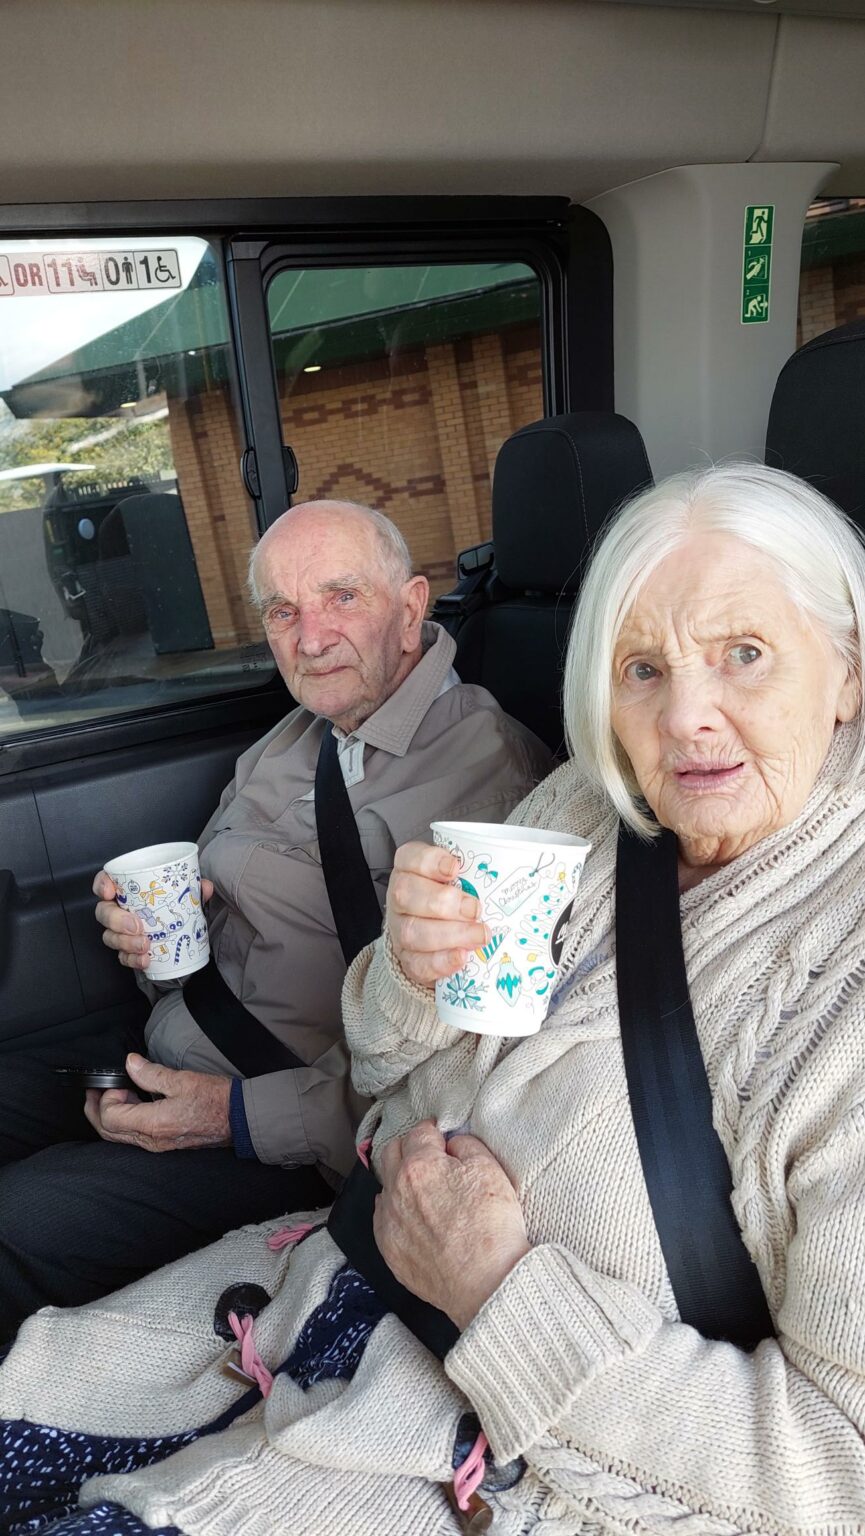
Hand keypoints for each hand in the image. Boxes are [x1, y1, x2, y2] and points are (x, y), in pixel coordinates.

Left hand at [83, 1053, 231, 1151]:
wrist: (241, 1119)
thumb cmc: (217, 1100)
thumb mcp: (183, 1080)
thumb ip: (151, 1073)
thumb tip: (130, 1064)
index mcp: (153, 1124)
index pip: (110, 1117)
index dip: (107, 1097)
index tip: (119, 1081)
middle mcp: (151, 1141)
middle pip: (108, 1132)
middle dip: (94, 1111)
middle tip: (92, 1092)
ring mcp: (158, 1145)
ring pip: (119, 1137)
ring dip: (109, 1116)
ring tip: (111, 1096)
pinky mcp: (165, 1143)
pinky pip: (133, 1137)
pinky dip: (124, 1122)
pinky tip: (132, 1105)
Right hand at [93, 868, 213, 970]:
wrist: (180, 934)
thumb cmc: (174, 906)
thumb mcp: (186, 895)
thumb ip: (195, 889)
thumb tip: (205, 887)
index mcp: (126, 891)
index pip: (104, 882)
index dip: (101, 885)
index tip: (110, 891)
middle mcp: (118, 910)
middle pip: (104, 912)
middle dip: (116, 920)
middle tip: (137, 925)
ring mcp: (120, 932)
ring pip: (110, 937)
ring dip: (126, 942)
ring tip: (145, 945)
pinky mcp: (127, 951)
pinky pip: (123, 957)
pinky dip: (133, 960)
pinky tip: (145, 960)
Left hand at [373, 1120, 529, 1329]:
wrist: (485, 1283)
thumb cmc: (491, 1227)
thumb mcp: (490, 1169)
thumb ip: (466, 1145)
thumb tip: (452, 1143)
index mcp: (420, 1165)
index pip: (420, 1132)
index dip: (434, 1132)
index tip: (441, 1137)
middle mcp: (396, 1190)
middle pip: (392, 1152)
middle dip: (409, 1147)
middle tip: (429, 1155)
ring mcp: (389, 1221)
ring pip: (385, 1186)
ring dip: (400, 1180)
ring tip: (423, 1189)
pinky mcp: (389, 1249)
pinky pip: (383, 1218)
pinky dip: (395, 1210)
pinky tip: (412, 1216)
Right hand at [387, 842, 490, 988]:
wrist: (440, 940)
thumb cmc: (457, 901)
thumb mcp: (467, 879)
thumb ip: (484, 874)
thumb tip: (539, 876)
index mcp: (411, 870)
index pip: (410, 858)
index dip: (430, 861)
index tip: (455, 868)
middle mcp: (402, 898)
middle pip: (407, 894)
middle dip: (444, 902)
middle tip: (476, 909)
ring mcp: (400, 930)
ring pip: (412, 931)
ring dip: (450, 934)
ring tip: (479, 936)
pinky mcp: (408, 960)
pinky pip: (418, 963)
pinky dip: (441, 962)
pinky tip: (462, 958)